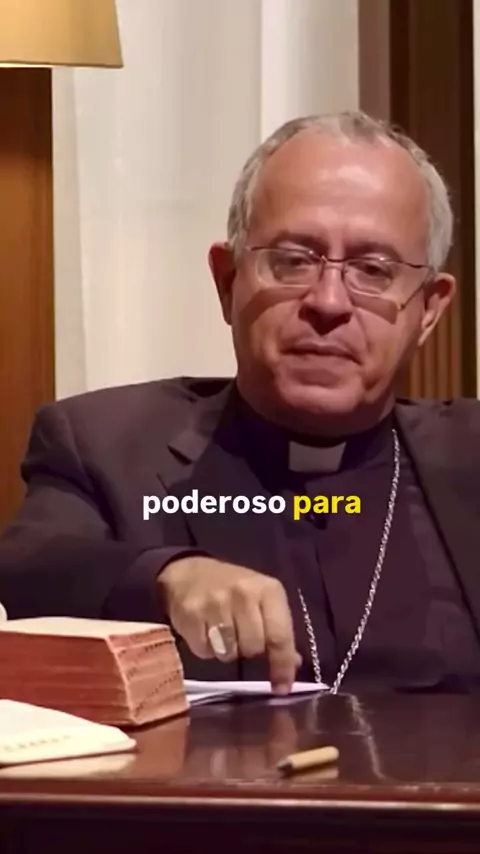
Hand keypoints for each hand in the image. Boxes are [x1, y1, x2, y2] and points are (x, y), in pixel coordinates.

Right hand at [158, 556, 300, 694]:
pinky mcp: (191, 613)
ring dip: (227, 651)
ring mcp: (215, 602)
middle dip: (249, 651)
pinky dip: (206, 649)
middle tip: (241, 637)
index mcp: (268, 590)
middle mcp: (243, 593)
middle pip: (253, 648)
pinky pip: (204, 650)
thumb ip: (278, 629)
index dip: (283, 665)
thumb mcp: (262, 599)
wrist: (189, 571)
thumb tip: (294, 664)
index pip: (280, 636)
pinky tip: (205, 631)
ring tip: (222, 633)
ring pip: (228, 652)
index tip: (282, 688)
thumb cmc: (234, 589)